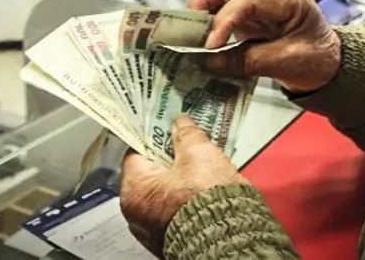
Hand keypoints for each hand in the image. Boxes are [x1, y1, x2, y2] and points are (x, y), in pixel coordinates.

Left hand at [120, 115, 244, 257]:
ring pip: (166, 194)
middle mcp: (138, 215)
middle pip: (152, 174)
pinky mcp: (174, 239)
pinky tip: (206, 191)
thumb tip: (181, 124)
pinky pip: (177, 212)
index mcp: (135, 191)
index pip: (136, 153)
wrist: (230, 241)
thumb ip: (187, 135)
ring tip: (203, 168)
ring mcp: (155, 230)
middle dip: (172, 159)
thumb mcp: (199, 155)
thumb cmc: (208, 202)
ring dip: (183, 180)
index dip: (154, 136)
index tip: (168, 128)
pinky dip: (189, 200)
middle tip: (190, 147)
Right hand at [190, 0, 340, 92]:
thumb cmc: (317, 61)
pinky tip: (199, 34)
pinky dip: (209, 18)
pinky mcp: (250, 14)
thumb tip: (209, 61)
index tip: (210, 45)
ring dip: (204, 6)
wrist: (329, 66)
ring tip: (190, 29)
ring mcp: (260, 1)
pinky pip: (223, 7)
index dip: (224, 19)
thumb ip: (248, 61)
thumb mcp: (287, 64)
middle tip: (188, 24)